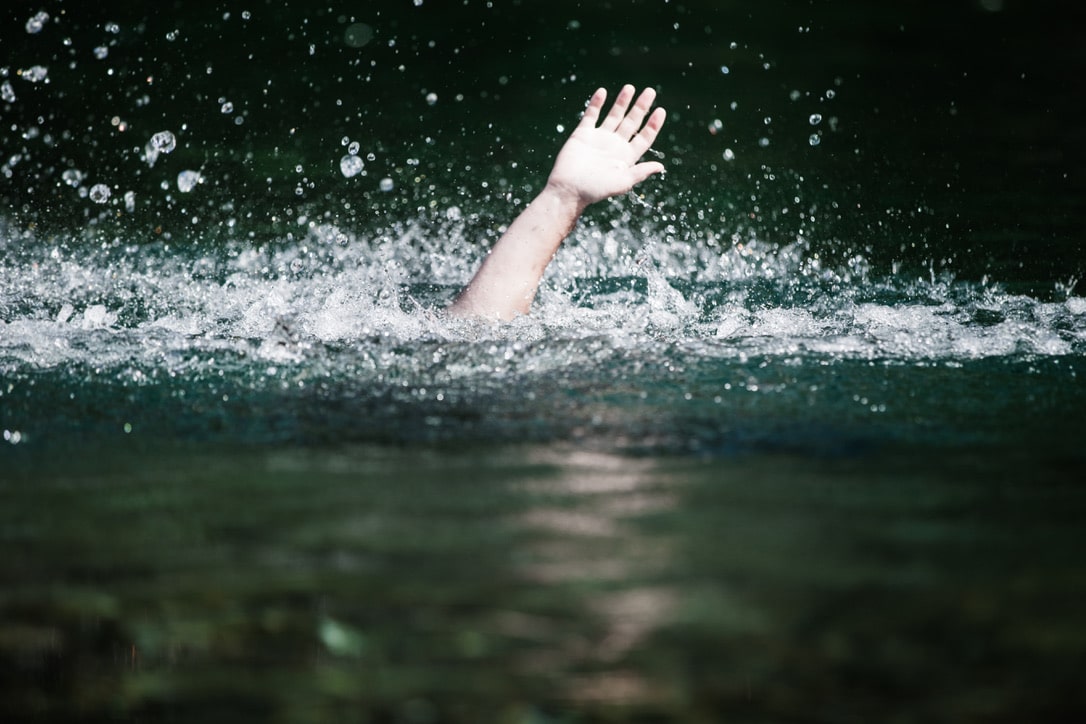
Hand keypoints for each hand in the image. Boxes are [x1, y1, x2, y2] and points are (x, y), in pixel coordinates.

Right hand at [545, 85, 666, 208]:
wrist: (568, 189)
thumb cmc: (596, 190)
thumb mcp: (622, 182)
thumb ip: (640, 172)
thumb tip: (661, 167)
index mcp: (626, 157)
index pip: (644, 137)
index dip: (653, 125)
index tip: (661, 110)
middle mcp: (614, 145)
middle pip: (632, 122)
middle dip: (641, 107)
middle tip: (650, 91)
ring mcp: (599, 138)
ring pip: (614, 115)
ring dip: (622, 102)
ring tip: (629, 87)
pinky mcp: (583, 134)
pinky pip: (591, 115)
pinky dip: (596, 103)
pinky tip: (603, 91)